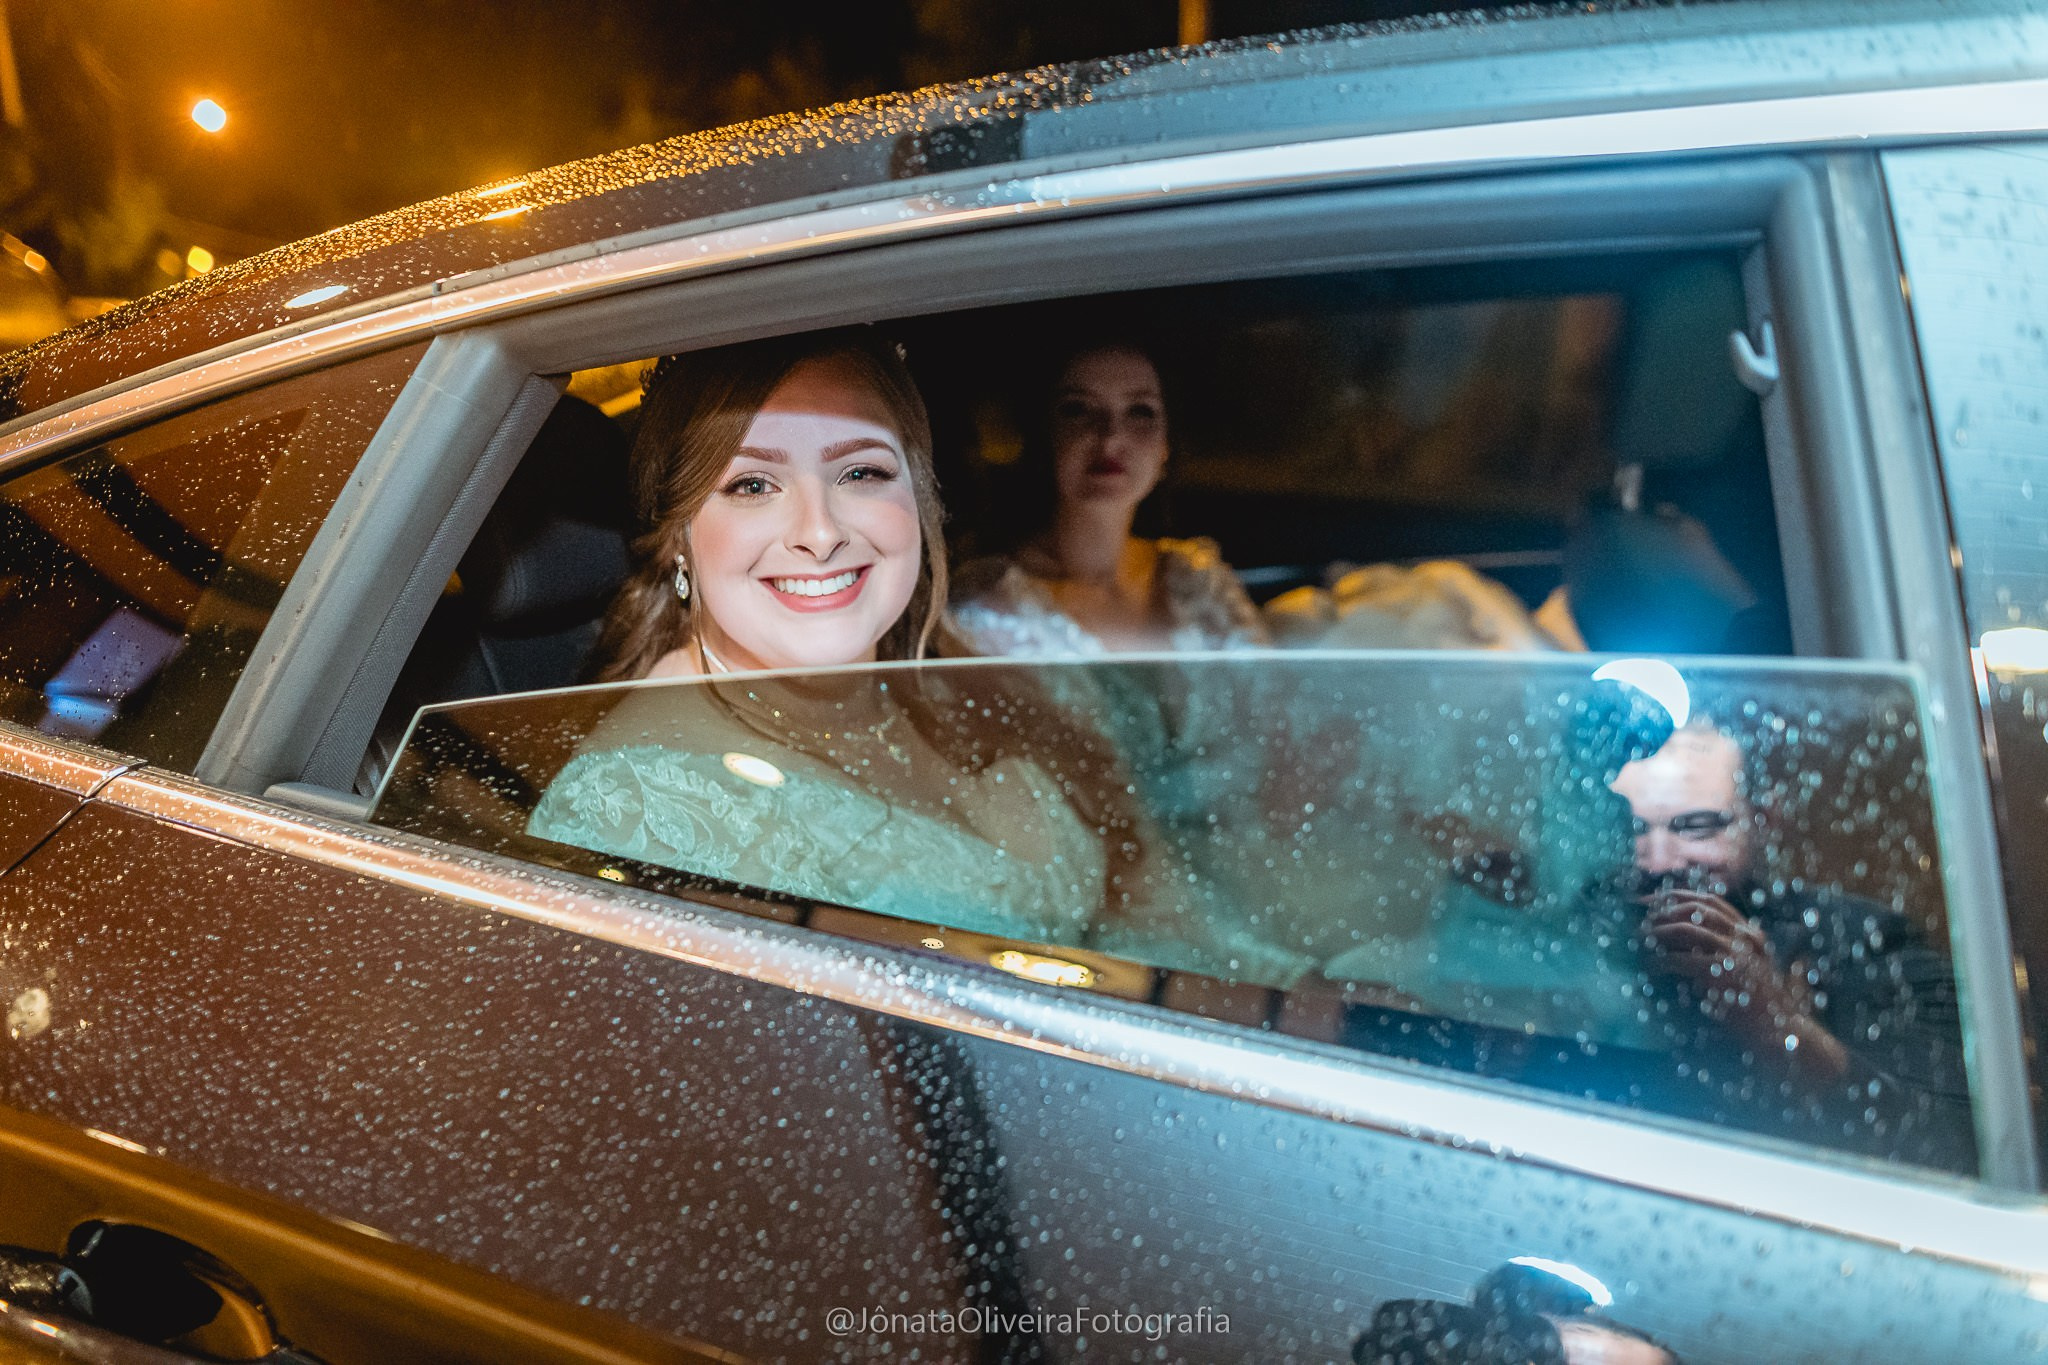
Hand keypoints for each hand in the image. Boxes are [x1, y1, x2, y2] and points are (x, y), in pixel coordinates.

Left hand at [1639, 889, 1847, 1077]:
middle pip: (1695, 908)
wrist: (1782, 1034)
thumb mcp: (1746, 970)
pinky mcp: (1724, 973)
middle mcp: (1745, 937)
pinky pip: (1682, 959)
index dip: (1678, 897)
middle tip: (1639, 917)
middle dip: (1662, 909)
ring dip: (1658, 932)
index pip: (1710, 901)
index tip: (1652, 901)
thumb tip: (1683, 936)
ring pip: (1686, 929)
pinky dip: (1661, 961)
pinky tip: (1649, 967)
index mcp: (1749, 933)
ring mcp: (1736, 953)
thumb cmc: (1761, 1007)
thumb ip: (1726, 951)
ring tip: (1640, 940)